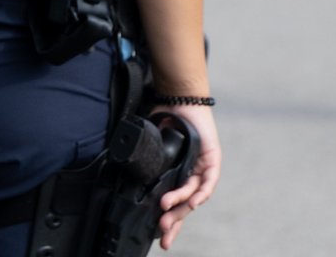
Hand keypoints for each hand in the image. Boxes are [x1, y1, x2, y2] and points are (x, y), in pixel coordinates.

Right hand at [154, 104, 220, 249]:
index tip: (158, 233)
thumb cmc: (166, 114)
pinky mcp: (212, 159)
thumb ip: (145, 154)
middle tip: (163, 237)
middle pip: (185, 204)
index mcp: (179, 170)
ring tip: (165, 213)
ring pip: (194, 195)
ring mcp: (203, 167)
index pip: (174, 199)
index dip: (167, 217)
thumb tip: (123, 160)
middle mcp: (192, 172)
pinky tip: (190, 202)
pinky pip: (207, 182)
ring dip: (179, 206)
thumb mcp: (152, 140)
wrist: (180, 96)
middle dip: (173, 222)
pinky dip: (198, 193)